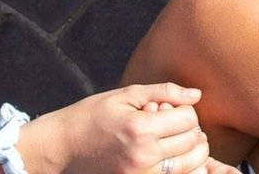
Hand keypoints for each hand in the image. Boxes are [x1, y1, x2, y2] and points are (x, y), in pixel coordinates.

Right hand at [19, 84, 226, 173]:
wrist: (62, 148)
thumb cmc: (90, 116)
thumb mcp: (124, 96)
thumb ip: (162, 92)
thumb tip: (196, 94)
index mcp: (141, 127)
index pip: (188, 119)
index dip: (187, 111)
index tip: (175, 108)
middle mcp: (144, 155)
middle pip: (192, 143)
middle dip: (192, 131)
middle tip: (179, 124)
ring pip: (188, 165)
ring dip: (191, 152)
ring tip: (179, 140)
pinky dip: (180, 168)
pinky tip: (169, 156)